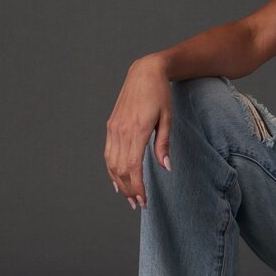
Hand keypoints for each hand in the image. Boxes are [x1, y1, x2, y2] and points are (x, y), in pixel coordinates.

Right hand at [104, 55, 171, 209]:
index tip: (143, 200)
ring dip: (119, 183)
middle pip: (120, 169)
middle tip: (138, 203)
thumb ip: (164, 144)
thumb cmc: (160, 94)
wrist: (144, 72)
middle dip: (129, 189)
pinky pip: (108, 153)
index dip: (137, 186)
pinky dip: (111, 169)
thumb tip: (166, 167)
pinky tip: (117, 180)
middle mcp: (121, 130)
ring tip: (129, 196)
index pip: (133, 166)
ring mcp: (113, 128)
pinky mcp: (111, 126)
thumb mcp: (167, 118)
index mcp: (137, 130)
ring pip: (111, 163)